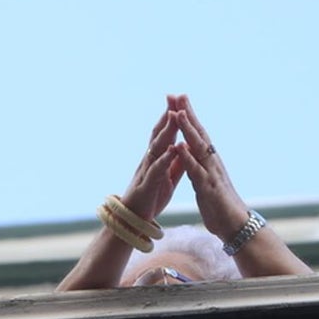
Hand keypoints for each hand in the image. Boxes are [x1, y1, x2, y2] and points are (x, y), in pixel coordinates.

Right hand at [119, 95, 185, 220]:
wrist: (134, 221)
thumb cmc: (150, 198)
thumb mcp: (167, 178)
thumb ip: (176, 163)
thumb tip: (184, 148)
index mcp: (156, 159)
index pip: (164, 134)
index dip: (171, 117)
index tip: (179, 100)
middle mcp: (149, 161)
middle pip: (158, 134)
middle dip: (167, 116)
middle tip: (174, 98)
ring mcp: (147, 171)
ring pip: (156, 148)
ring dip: (166, 131)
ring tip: (174, 115)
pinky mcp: (147, 185)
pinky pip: (156, 170)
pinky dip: (165, 158)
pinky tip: (173, 149)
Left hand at [171, 95, 249, 239]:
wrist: (235, 227)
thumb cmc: (220, 206)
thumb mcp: (205, 182)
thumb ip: (198, 167)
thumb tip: (192, 154)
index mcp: (209, 162)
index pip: (197, 135)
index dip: (188, 117)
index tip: (178, 100)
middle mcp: (212, 163)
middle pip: (199, 134)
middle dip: (188, 114)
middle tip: (178, 94)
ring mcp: (211, 174)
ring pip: (198, 148)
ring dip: (188, 130)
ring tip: (177, 112)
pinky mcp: (209, 188)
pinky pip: (196, 171)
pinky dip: (188, 158)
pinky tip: (180, 146)